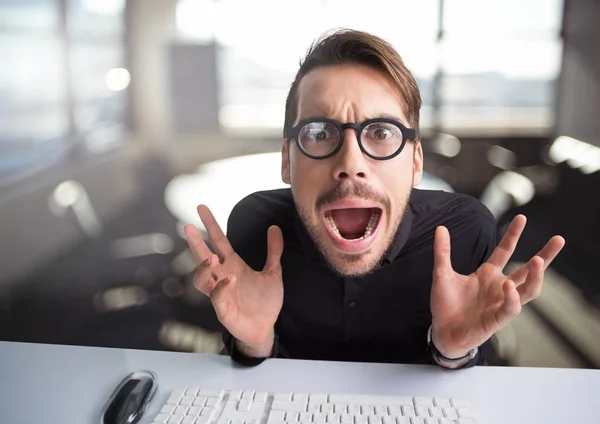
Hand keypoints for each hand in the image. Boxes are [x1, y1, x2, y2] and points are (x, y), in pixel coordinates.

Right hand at [184, 205, 283, 354]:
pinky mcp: (223, 309)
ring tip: (210, 258)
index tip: (201, 208)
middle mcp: (222, 276)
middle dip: (195, 242)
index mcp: (233, 265)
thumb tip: (275, 227)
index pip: (218, 241)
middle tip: (187, 226)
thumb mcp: (273, 273)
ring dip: (203, 268)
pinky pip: (217, 296)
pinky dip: (221, 288)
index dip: (210, 225)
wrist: (266, 328)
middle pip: (203, 256)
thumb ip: (274, 251)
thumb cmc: (265, 302)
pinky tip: (231, 280)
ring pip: (202, 278)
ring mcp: (220, 293)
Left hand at [430, 214, 564, 358]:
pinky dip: (512, 297)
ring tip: (538, 261)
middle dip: (545, 255)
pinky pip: (511, 308)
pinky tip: (509, 286)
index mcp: (488, 274)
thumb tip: (440, 228)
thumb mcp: (442, 274)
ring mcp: (501, 303)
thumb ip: (442, 252)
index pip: (505, 251)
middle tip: (558, 239)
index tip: (522, 217)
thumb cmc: (445, 304)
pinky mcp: (498, 319)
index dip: (513, 235)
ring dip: (536, 276)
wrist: (442, 331)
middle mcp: (499, 287)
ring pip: (529, 289)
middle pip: (528, 270)